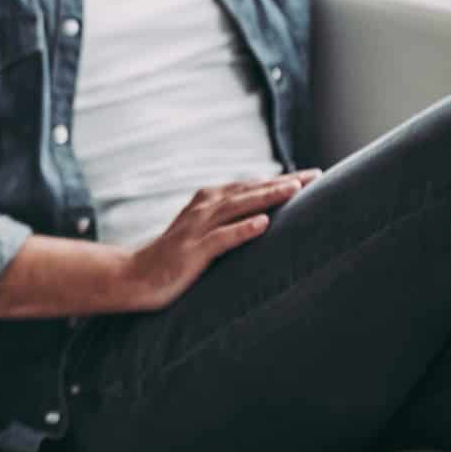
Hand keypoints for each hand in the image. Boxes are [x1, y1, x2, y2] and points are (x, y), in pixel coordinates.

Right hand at [122, 169, 319, 311]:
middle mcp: (203, 208)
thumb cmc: (173, 258)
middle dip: (283, 182)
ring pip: (238, 207)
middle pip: (249, 190)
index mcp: (208, 201)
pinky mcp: (192, 251)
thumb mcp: (203, 234)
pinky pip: (222, 238)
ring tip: (294, 189)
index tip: (312, 175)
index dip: (281, 180)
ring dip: (267, 197)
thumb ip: (227, 221)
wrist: (135, 276)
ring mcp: (197, 228)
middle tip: (315, 175)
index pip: (251, 186)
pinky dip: (243, 229)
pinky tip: (264, 223)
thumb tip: (262, 218)